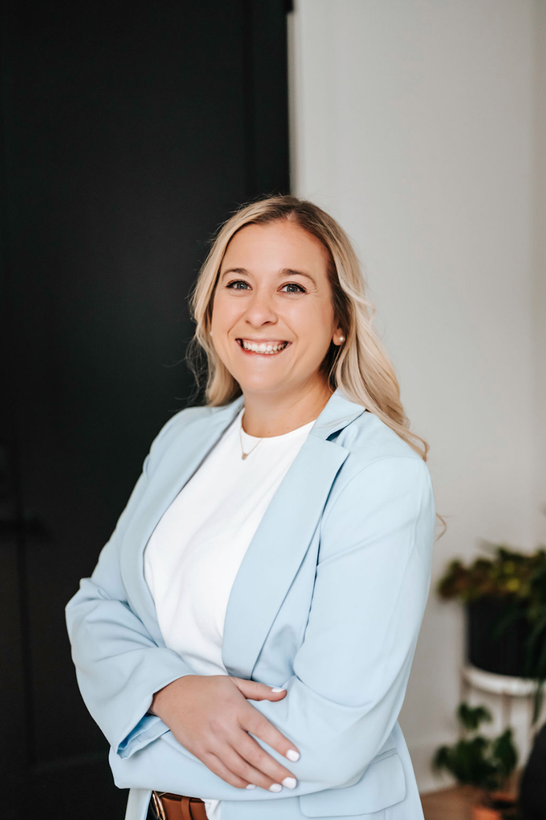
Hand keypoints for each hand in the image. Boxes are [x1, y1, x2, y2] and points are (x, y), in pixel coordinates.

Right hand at [150, 675, 299, 791]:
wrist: (173, 695)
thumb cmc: (207, 688)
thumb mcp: (233, 682)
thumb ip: (259, 690)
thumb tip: (283, 693)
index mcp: (235, 708)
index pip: (263, 729)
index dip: (280, 744)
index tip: (296, 756)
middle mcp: (224, 727)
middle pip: (254, 754)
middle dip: (275, 770)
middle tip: (291, 781)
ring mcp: (211, 742)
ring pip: (239, 768)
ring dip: (260, 780)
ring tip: (276, 787)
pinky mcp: (201, 752)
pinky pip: (221, 772)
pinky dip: (237, 781)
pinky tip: (251, 785)